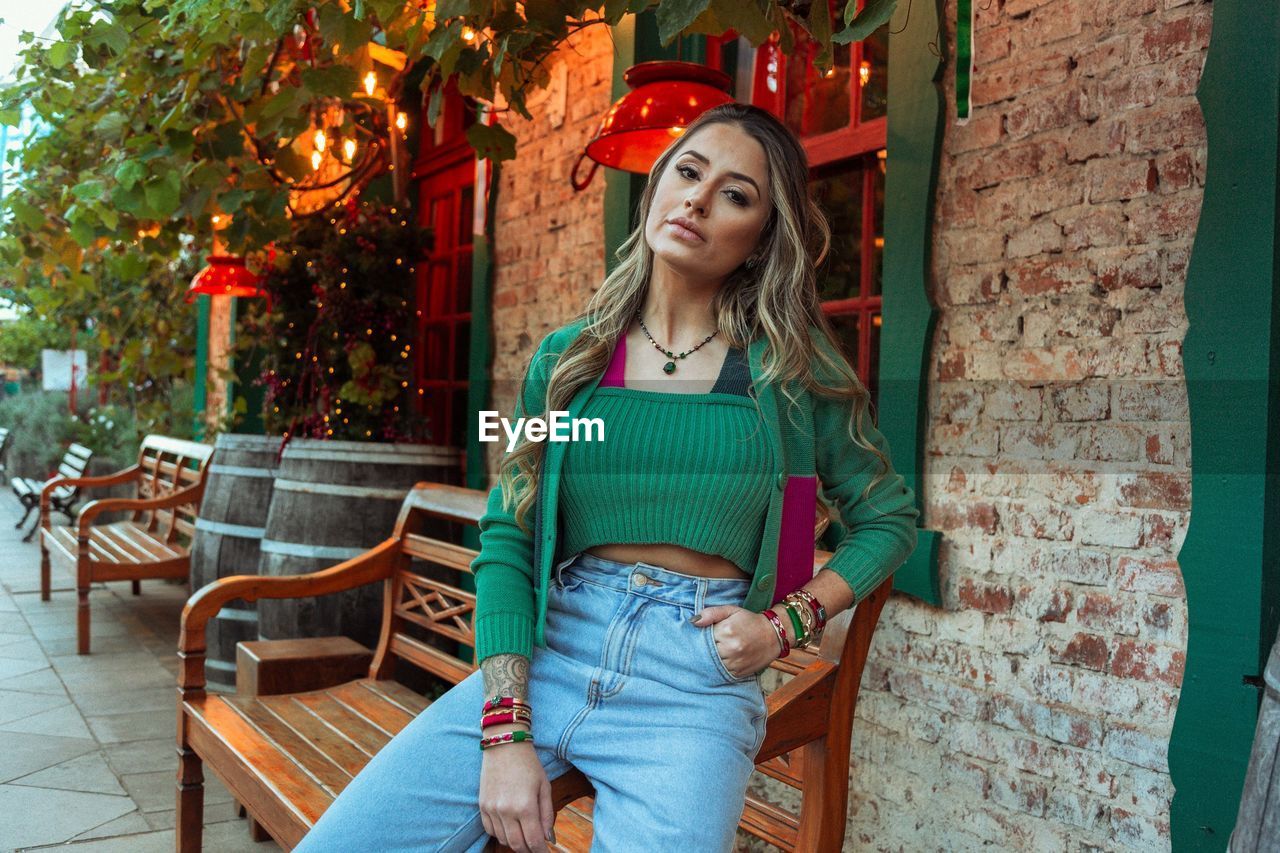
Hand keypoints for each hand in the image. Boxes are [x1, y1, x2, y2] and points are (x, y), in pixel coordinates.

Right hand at [479, 728, 555, 851]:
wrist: (504, 744)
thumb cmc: (529, 764)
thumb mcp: (545, 786)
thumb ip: (547, 814)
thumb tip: (548, 837)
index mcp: (525, 806)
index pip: (533, 841)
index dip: (540, 851)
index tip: (545, 852)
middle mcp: (506, 811)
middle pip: (517, 845)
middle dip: (528, 850)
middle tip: (536, 846)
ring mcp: (492, 809)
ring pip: (503, 840)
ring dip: (515, 842)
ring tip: (524, 834)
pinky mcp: (482, 805)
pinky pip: (490, 830)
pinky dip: (500, 834)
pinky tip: (509, 826)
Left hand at [691, 605, 779, 677]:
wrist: (774, 635)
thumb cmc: (749, 620)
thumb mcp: (731, 610)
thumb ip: (711, 614)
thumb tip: (693, 622)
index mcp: (726, 630)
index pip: (702, 637)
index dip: (700, 637)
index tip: (699, 636)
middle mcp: (731, 648)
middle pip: (706, 652)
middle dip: (704, 649)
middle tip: (705, 646)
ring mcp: (735, 662)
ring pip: (712, 664)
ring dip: (710, 660)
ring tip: (713, 653)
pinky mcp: (739, 672)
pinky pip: (721, 672)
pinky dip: (718, 668)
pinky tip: (720, 661)